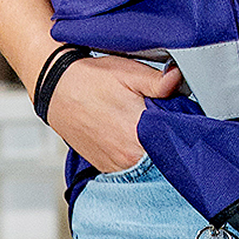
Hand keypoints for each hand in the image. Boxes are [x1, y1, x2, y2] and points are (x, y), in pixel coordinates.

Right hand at [43, 54, 182, 173]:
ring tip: (143, 123)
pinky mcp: (103, 165)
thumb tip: (179, 79)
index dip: (182, 130)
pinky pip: (128, 165)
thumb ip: (159, 81)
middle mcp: (126, 159)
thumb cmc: (90, 80)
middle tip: (162, 116)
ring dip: (150, 146)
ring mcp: (113, 165)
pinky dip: (134, 152)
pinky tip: (130, 133)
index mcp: (136, 137)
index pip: (174, 145)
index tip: (183, 118)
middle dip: (167, 137)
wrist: (54, 88)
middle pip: (162, 154)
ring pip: (146, 161)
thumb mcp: (130, 73)